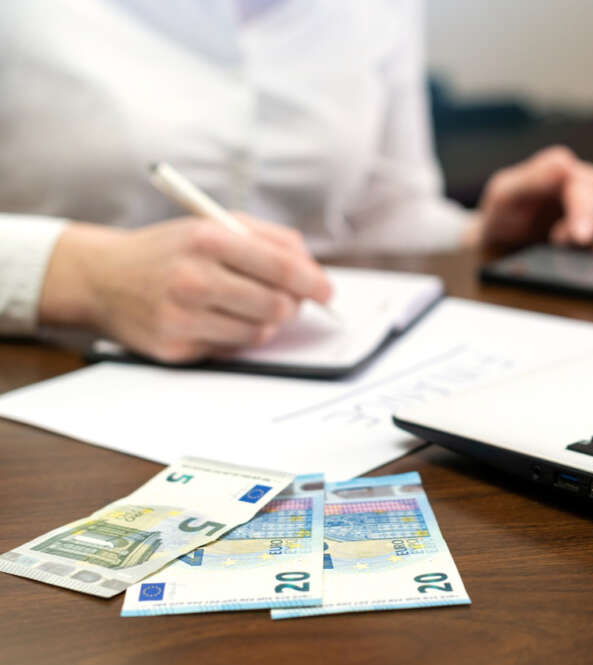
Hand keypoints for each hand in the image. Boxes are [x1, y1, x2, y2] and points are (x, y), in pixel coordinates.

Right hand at [39, 215, 331, 362]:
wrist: (103, 277)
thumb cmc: (171, 250)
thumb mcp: (213, 225)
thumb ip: (269, 240)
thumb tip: (313, 272)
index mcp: (207, 238)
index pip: (281, 266)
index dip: (312, 282)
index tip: (327, 292)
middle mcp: (193, 277)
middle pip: (276, 305)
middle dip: (292, 305)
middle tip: (290, 301)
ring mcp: (182, 316)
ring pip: (259, 332)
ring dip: (265, 322)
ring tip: (247, 305)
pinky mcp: (174, 347)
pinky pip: (232, 349)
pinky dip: (237, 336)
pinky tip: (218, 319)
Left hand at [473, 145, 592, 251]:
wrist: (498, 240)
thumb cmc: (500, 214)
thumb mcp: (504, 193)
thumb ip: (532, 178)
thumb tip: (565, 165)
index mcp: (560, 168)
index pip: (587, 186)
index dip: (588, 212)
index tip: (581, 237)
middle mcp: (582, 182)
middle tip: (560, 243)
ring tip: (569, 248)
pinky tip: (586, 253)